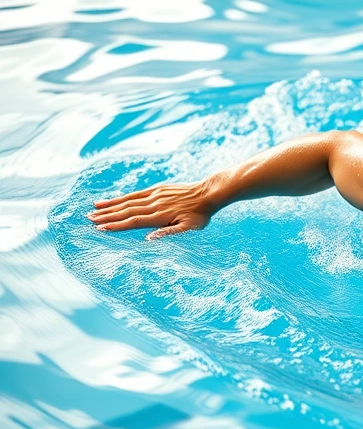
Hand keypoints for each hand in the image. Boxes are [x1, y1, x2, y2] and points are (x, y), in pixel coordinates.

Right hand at [88, 182, 214, 239]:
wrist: (208, 193)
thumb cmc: (200, 215)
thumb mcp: (190, 228)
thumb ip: (169, 234)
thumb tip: (148, 240)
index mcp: (160, 216)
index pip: (133, 222)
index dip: (116, 225)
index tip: (100, 229)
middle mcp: (154, 204)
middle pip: (126, 211)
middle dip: (106, 216)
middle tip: (88, 221)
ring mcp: (154, 195)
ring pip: (127, 201)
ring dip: (109, 206)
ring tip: (93, 210)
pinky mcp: (156, 189)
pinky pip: (135, 194)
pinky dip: (121, 197)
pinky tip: (111, 200)